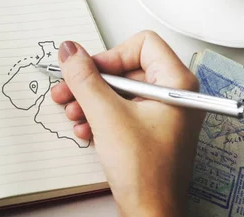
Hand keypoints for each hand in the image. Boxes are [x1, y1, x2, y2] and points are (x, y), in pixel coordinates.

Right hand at [51, 31, 203, 216]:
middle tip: (67, 90)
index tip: (88, 71)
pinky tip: (85, 130)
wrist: (149, 214)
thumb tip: (70, 50)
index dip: (110, 55)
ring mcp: (161, 113)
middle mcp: (172, 95)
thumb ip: (84, 78)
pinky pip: (119, 110)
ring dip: (90, 101)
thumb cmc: (146, 172)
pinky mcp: (148, 130)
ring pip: (117, 91)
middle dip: (91, 82)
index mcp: (176, 83)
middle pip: (124, 68)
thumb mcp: (106, 115)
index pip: (141, 44)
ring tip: (72, 114)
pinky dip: (98, 117)